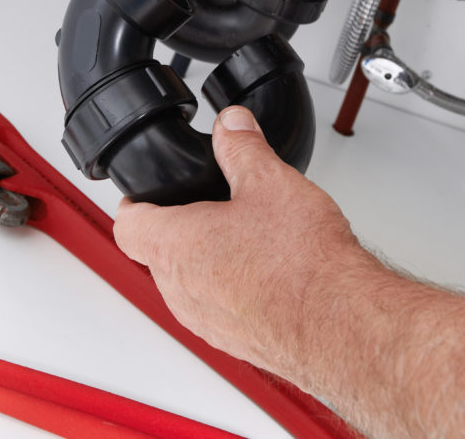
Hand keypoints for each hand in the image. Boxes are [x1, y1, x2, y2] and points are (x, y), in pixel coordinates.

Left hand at [113, 107, 362, 378]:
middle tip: (210, 207)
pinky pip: (218, 308)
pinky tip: (269, 270)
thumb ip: (242, 147)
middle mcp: (181, 289)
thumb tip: (232, 125)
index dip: (133, 202)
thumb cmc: (300, 263)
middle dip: (180, 228)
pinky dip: (233, 287)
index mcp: (176, 245)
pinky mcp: (233, 339)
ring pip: (188, 283)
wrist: (337, 322)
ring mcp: (205, 320)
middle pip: (158, 253)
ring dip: (207, 260)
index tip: (145, 193)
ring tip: (247, 238)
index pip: (128, 224)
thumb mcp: (269, 181)